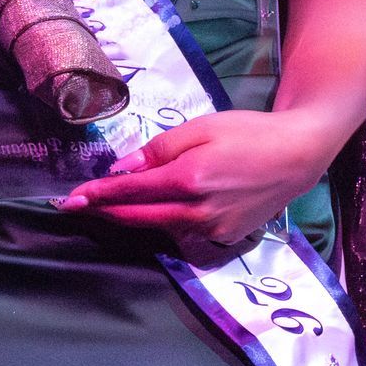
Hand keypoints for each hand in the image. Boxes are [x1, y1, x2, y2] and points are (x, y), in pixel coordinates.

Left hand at [57, 109, 336, 249]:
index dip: (98, 196)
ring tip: (107, 205)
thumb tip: (122, 168)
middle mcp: (198, 212)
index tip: (69, 199)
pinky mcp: (225, 237)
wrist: (296, 156)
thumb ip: (158, 149)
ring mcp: (213, 229)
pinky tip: (153, 209)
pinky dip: (163, 221)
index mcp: (188, 180)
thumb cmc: (247, 132)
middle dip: (104, 212)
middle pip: (139, 218)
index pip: (130, 192)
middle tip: (75, 207)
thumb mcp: (200, 128)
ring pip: (159, 227)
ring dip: (132, 217)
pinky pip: (183, 231)